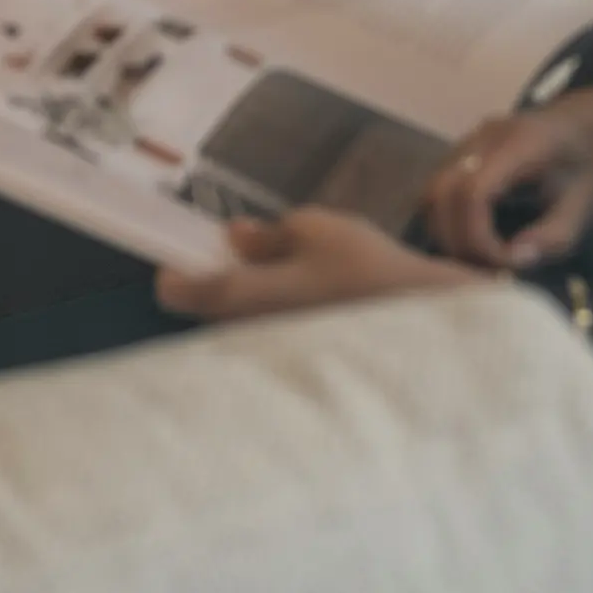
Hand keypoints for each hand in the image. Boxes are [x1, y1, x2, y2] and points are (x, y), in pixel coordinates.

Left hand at [155, 208, 478, 322]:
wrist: (419, 317)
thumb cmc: (364, 267)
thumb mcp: (316, 229)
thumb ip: (268, 234)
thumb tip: (234, 236)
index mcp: (244, 294)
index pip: (180, 291)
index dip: (173, 270)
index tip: (180, 256)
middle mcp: (249, 331)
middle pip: (209, 309)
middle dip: (218, 281)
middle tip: (248, 254)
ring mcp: (272, 353)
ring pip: (240, 324)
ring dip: (249, 299)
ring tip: (290, 273)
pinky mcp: (297, 364)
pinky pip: (269, 337)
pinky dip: (276, 317)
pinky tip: (314, 299)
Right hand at [421, 85, 592, 271]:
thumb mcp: (586, 208)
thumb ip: (550, 239)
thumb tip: (510, 265)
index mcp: (520, 145)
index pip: (472, 193)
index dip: (476, 238)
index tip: (503, 266)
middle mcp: (485, 137)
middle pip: (440, 192)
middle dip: (456, 239)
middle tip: (485, 271)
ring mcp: (471, 140)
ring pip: (433, 190)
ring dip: (447, 230)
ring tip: (479, 259)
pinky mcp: (466, 150)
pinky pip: (441, 186)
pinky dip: (449, 218)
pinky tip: (474, 240)